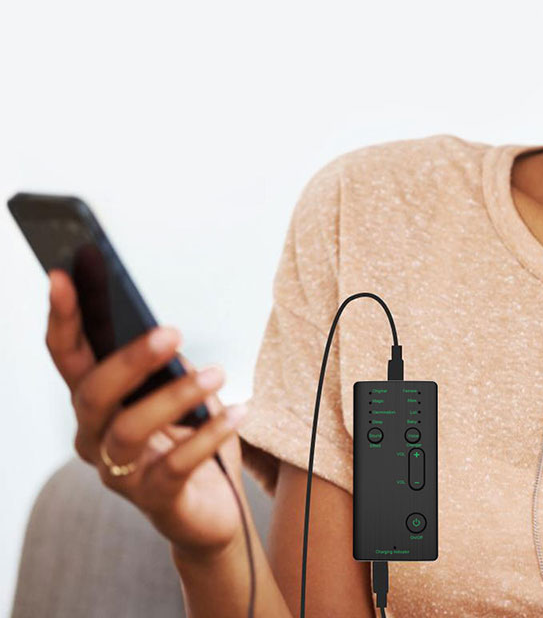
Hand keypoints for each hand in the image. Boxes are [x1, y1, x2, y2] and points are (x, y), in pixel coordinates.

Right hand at [45, 268, 249, 558]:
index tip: (63, 276)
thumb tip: (165, 332)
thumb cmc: (188, 438)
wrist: (212, 507)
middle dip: (129, 361)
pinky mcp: (155, 499)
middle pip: (92, 395)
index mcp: (97, 403)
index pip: (68, 356)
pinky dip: (209, 435)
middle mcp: (95, 438)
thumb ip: (165, 365)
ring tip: (216, 373)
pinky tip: (238, 411)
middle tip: (172, 332)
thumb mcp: (178, 392)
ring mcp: (121, 473)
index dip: (62, 318)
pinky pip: (177, 465)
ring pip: (129, 431)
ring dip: (175, 397)